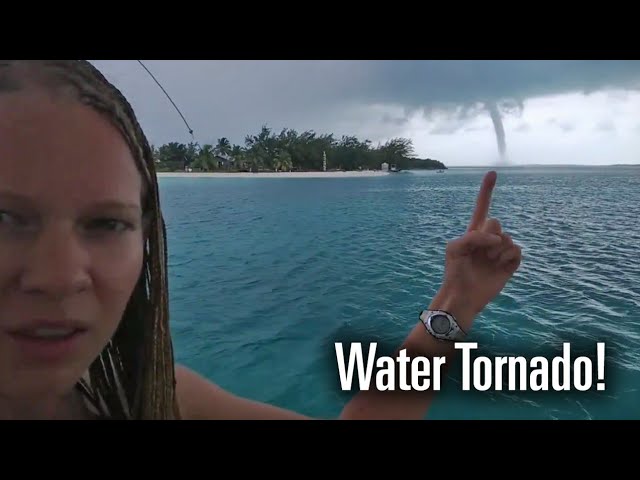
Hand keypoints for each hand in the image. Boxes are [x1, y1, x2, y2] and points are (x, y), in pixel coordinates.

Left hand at [440, 171, 521, 319]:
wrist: (463, 295)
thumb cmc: (454, 271)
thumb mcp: (454, 248)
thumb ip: (472, 236)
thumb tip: (496, 239)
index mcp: (474, 232)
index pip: (482, 207)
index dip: (487, 190)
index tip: (492, 173)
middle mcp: (488, 239)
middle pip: (496, 222)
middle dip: (489, 235)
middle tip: (481, 251)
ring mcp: (500, 251)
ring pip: (508, 238)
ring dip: (497, 250)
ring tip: (487, 261)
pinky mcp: (510, 263)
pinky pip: (518, 251)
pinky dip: (508, 256)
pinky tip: (500, 265)